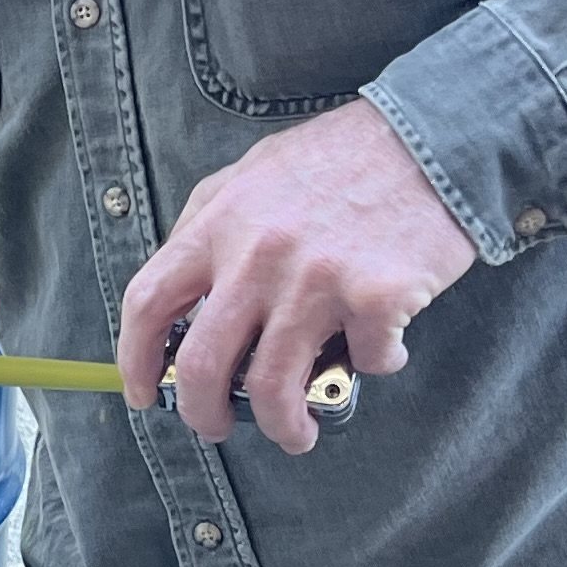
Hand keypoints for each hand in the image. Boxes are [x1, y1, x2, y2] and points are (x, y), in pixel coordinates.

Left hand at [115, 98, 477, 455]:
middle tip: (217, 427)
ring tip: (296, 433)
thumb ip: (211, 225)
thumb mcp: (253, 173)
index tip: (144, 392)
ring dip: (282, 427)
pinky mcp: (377, 298)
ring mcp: (317, 280)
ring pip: (273, 389)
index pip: (148, 303)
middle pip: (202, 366)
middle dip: (202, 415)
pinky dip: (373, 368)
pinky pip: (365, 363)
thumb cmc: (341, 156)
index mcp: (219, 224)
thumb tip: (182, 293)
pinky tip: (382, 350)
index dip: (135, 359)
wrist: (431, 133)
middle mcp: (258, 255)